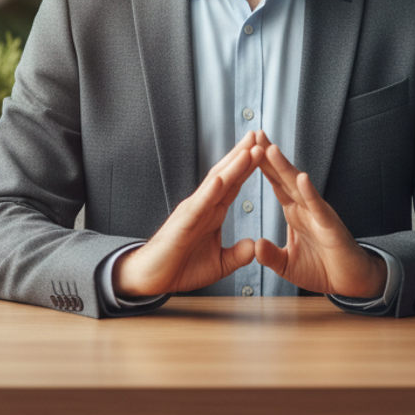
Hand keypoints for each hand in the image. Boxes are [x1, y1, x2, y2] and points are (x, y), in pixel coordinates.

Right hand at [113, 132, 258, 297]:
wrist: (151, 279)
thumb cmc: (180, 267)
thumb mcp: (219, 264)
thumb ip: (237, 255)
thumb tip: (254, 246)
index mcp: (212, 212)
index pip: (234, 184)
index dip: (249, 167)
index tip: (264, 150)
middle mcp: (203, 205)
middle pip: (226, 174)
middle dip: (243, 155)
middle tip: (259, 135)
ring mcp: (192, 211)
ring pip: (215, 183)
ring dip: (233, 165)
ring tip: (249, 149)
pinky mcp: (182, 222)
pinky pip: (199, 205)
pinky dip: (210, 191)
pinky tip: (222, 179)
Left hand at [253, 134, 387, 298]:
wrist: (351, 282)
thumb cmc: (323, 269)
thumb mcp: (288, 265)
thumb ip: (270, 255)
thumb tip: (255, 245)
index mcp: (294, 212)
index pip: (275, 183)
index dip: (261, 166)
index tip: (246, 147)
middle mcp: (305, 207)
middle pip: (284, 177)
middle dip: (269, 156)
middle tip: (255, 134)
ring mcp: (318, 214)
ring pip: (298, 186)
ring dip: (285, 168)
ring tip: (270, 149)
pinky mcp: (330, 226)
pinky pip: (318, 207)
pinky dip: (309, 192)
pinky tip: (302, 178)